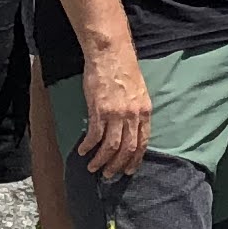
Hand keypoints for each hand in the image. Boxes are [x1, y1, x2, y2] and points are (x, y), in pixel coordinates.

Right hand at [75, 53, 153, 177]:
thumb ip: (136, 110)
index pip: (142, 142)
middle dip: (118, 165)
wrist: (111, 54)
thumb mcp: (138, 91)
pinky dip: (88, 146)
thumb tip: (130, 128)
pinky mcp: (100, 110)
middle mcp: (133, 115)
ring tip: (93, 168)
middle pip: (127, 149)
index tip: (129, 170)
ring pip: (111, 146)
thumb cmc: (124, 69)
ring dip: (101, 160)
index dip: (135, 159)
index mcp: (145, 111)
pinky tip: (82, 150)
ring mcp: (117, 114)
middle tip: (109, 174)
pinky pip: (95, 135)